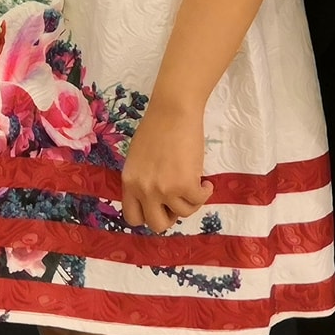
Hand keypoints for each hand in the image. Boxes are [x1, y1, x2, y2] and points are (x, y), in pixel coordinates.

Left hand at [120, 98, 212, 232]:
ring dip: (191, 201)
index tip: (160, 206)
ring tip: (194, 184)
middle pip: (156, 224)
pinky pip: (199, 201)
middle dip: (170, 216)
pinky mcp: (184, 184)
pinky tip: (205, 182)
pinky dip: (205, 193)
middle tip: (178, 201)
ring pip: (182, 213)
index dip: (148, 215)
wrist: (173, 110)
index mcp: (129, 182)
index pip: (132, 217)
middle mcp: (143, 189)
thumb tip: (156, 198)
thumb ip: (143, 179)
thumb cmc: (157, 127)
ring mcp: (164, 189)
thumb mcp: (138, 158)